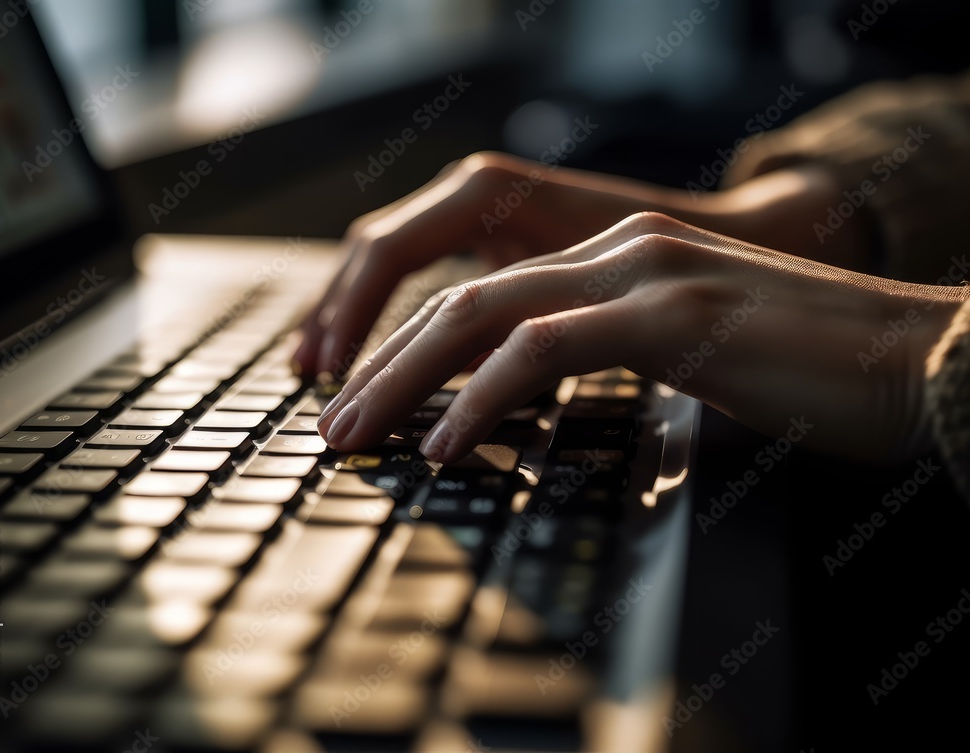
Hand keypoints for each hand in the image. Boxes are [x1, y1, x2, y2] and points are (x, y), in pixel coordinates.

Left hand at [292, 152, 869, 379]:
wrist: (918, 357)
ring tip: (355, 435)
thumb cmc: (810, 372)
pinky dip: (483, 395)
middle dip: (380, 364)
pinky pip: (545, 347)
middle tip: (331, 422)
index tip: (364, 397)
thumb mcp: (689, 360)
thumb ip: (614, 364)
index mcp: (617, 258)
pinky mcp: (672, 314)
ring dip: (405, 379)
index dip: (407, 343)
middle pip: (460, 299)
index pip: (480, 292)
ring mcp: (643, 274)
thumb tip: (535, 412)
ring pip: (482, 313)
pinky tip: (445, 440)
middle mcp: (619, 251)